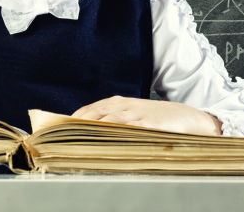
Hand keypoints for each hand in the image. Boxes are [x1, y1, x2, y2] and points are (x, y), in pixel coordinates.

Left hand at [70, 95, 222, 135]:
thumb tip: (86, 134)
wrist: (188, 117)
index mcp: (117, 103)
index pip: (87, 110)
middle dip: (74, 126)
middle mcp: (123, 106)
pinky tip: (104, 141)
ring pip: (107, 121)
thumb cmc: (157, 119)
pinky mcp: (148, 124)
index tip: (55, 130)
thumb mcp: (133, 116)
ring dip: (89, 130)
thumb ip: (112, 121)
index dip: (70, 120)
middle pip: (93, 114)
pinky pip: (128, 128)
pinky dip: (114, 134)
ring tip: (74, 140)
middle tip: (59, 137)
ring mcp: (135, 114)